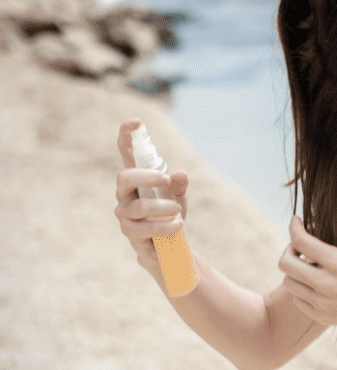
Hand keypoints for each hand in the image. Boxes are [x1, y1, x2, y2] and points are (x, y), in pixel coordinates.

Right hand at [114, 118, 188, 271]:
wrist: (166, 247)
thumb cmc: (169, 215)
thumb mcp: (179, 198)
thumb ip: (179, 186)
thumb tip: (180, 174)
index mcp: (137, 180)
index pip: (127, 154)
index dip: (127, 136)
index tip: (136, 122)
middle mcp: (125, 194)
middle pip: (124, 177)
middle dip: (146, 176)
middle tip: (166, 179)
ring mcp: (124, 213)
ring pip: (139, 206)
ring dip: (163, 207)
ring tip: (178, 211)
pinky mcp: (130, 232)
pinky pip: (144, 228)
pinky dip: (165, 226)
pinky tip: (177, 225)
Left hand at [278, 216, 336, 333]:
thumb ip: (336, 248)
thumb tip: (317, 242)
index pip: (301, 241)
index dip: (294, 227)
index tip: (296, 221)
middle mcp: (326, 283)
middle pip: (285, 263)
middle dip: (289, 249)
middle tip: (298, 246)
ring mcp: (322, 302)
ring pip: (288, 282)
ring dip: (295, 271)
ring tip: (309, 267)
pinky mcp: (322, 317)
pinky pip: (298, 300)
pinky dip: (301, 290)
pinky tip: (314, 285)